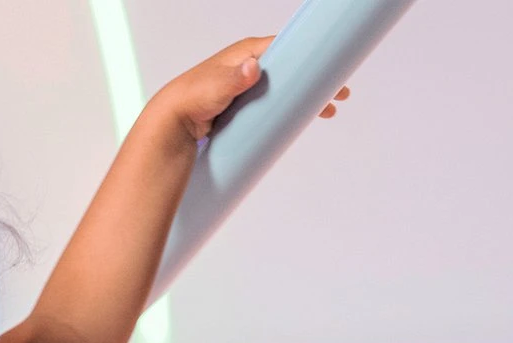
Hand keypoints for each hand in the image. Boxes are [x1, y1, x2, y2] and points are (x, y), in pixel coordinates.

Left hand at [162, 35, 350, 143]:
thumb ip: (232, 79)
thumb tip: (253, 67)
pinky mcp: (244, 107)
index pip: (286, 49)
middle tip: (340, 94)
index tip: (332, 68)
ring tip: (329, 110)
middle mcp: (250, 67)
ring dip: (307, 98)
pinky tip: (303, 118)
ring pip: (285, 89)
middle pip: (291, 70)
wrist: (172, 122)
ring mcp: (248, 88)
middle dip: (316, 80)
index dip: (310, 57)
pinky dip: (289, 110)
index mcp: (247, 54)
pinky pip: (273, 105)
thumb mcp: (213, 87)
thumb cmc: (190, 99)